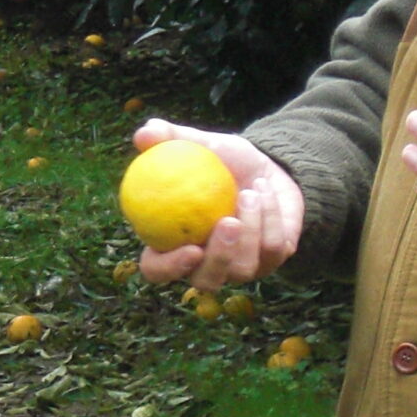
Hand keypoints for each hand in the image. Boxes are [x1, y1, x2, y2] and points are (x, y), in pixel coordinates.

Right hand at [130, 119, 305, 292]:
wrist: (266, 168)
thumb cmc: (224, 162)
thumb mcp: (200, 145)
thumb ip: (170, 138)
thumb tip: (143, 134)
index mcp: (174, 245)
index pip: (158, 271)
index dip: (168, 268)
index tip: (189, 248)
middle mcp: (205, 264)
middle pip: (205, 282)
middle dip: (219, 257)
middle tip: (228, 222)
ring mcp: (239, 269)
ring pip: (243, 269)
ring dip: (251, 226)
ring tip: (251, 191)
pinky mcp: (271, 262)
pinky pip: (272, 249)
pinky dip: (270, 216)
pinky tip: (265, 191)